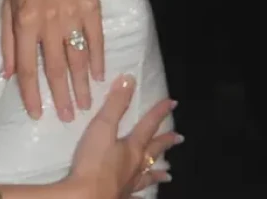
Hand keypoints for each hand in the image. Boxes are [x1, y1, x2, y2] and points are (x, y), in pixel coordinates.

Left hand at [1, 0, 102, 120]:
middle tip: (68, 118)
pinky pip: (95, 38)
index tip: (37, 114)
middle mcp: (47, 21)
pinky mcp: (91, 5)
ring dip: (81, 84)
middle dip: (61, 96)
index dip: (31, 92)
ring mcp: (71, 14)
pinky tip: (100, 76)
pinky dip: (98, 59)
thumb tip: (6, 73)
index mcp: (24, 21)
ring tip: (85, 105)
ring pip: (77, 57)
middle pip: (55, 67)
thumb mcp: (8, 2)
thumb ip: (7, 39)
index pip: (27, 66)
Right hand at [67, 75, 181, 198]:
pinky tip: (142, 197)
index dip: (159, 112)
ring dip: (158, 173)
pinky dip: (141, 195)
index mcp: (132, 147)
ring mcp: (129, 184)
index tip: (172, 103)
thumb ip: (115, 104)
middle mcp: (135, 166)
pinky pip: (135, 196)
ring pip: (147, 176)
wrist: (86, 197)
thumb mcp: (102, 127)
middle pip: (153, 151)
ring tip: (168, 174)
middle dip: (165, 142)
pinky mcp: (120, 197)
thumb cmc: (93, 163)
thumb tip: (129, 79)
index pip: (148, 125)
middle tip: (179, 138)